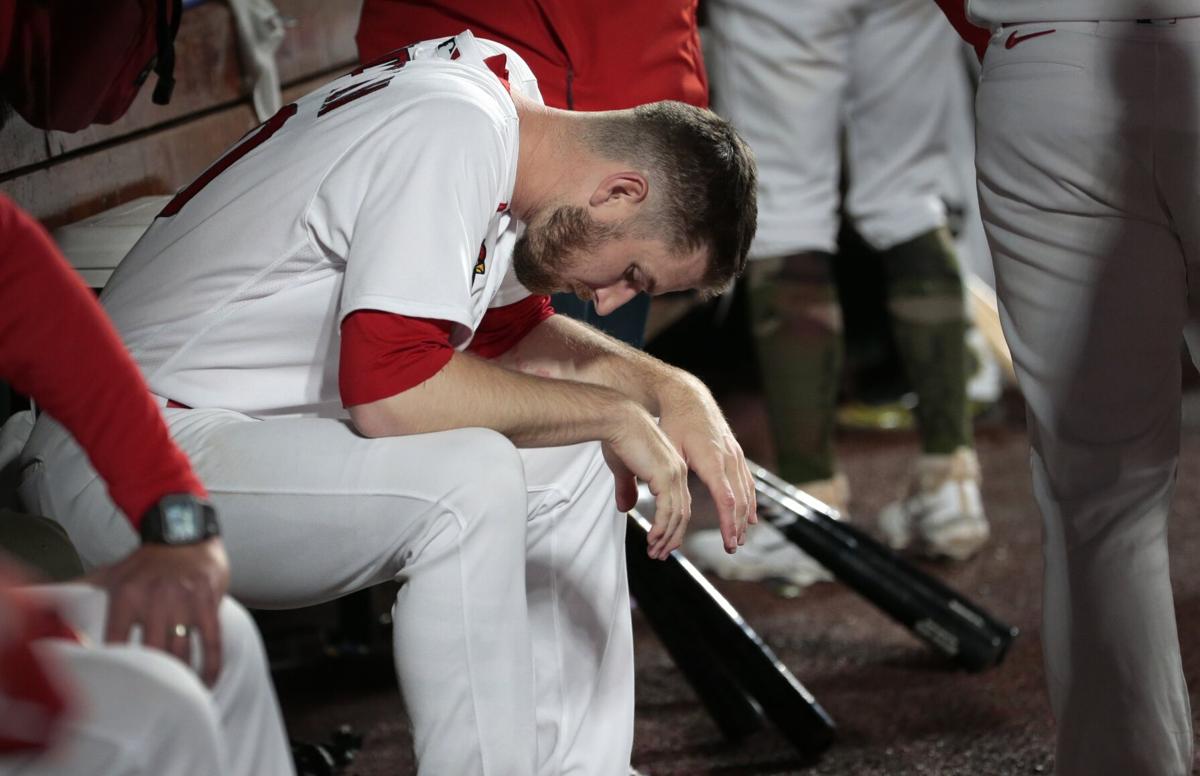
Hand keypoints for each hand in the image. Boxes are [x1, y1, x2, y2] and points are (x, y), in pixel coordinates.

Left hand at [85, 538, 229, 685]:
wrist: (185, 529)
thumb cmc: (148, 557)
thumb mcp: (113, 571)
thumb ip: (83, 587)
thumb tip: (41, 596)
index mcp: (127, 596)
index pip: (116, 644)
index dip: (117, 670)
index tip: (118, 688)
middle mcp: (155, 600)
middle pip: (151, 654)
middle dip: (151, 680)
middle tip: (150, 699)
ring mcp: (185, 603)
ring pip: (182, 653)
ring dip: (181, 678)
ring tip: (178, 694)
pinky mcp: (209, 603)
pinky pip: (213, 642)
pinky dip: (212, 666)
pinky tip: (207, 680)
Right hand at [603, 401, 690, 558]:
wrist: (615, 419)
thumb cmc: (617, 436)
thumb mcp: (624, 469)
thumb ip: (627, 488)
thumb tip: (624, 506)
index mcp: (672, 468)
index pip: (679, 504)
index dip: (672, 526)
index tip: (663, 542)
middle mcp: (678, 472)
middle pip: (681, 514)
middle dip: (671, 537)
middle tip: (660, 553)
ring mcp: (674, 475)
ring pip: (677, 517)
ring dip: (666, 537)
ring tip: (655, 551)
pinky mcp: (665, 477)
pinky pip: (667, 511)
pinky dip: (662, 529)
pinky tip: (653, 538)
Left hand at [656, 373, 755, 553]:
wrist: (688, 395)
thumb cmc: (673, 421)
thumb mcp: (662, 450)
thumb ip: (646, 480)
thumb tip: (624, 507)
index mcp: (710, 458)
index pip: (725, 498)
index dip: (727, 523)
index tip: (727, 542)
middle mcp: (727, 457)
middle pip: (739, 499)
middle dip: (736, 525)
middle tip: (732, 547)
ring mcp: (733, 453)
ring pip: (746, 490)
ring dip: (744, 516)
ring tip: (740, 537)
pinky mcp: (734, 451)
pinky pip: (747, 480)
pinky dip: (749, 500)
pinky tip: (749, 515)